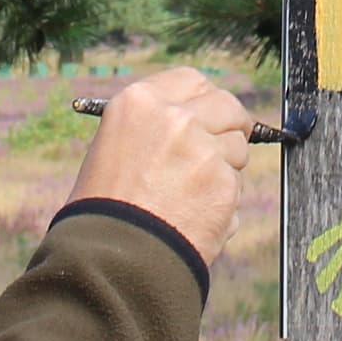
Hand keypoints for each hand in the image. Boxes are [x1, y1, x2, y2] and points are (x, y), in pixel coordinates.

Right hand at [64, 67, 253, 261]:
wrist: (110, 259)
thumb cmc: (103, 209)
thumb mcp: (114, 148)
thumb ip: (155, 129)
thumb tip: (195, 123)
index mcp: (139, 101)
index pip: (192, 81)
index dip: (203, 101)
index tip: (208, 115)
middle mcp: (174, 117)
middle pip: (227, 104)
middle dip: (230, 125)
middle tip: (223, 147)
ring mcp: (203, 149)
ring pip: (238, 148)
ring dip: (224, 169)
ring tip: (189, 198)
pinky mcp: (224, 184)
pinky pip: (236, 186)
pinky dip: (224, 203)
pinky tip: (194, 220)